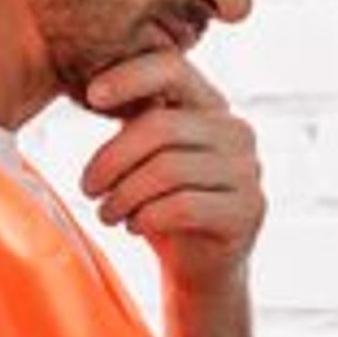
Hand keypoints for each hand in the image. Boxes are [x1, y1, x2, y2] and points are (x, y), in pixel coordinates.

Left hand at [81, 49, 264, 295]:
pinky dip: (146, 218)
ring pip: (167, 169)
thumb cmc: (166, 204)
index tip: (92, 97)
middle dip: (111, 160)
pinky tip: (136, 226)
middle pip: (160, 126)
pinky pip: (182, 206)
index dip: (131, 77)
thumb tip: (96, 92)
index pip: (174, 69)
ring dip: (122, 197)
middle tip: (88, 189)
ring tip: (109, 214)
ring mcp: (249, 170)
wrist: (201, 267)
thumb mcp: (150, 156)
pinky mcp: (248, 210)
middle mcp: (238, 131)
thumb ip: (139, 122)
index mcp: (213, 107)